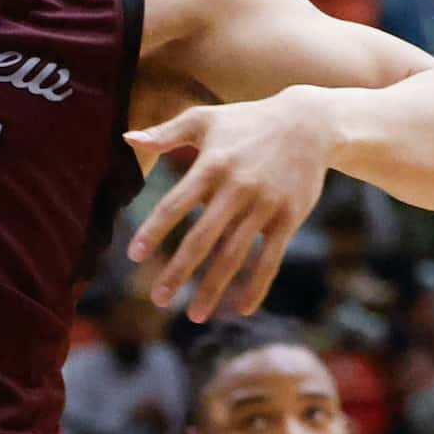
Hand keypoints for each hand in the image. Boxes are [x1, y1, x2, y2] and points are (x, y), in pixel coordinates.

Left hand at [124, 89, 333, 321]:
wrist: (307, 124)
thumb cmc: (246, 120)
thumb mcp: (203, 119)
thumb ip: (164, 132)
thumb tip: (126, 139)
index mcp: (210, 165)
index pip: (175, 204)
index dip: (154, 231)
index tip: (134, 256)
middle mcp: (236, 188)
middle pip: (202, 238)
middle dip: (178, 271)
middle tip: (157, 298)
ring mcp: (264, 206)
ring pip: (234, 255)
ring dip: (213, 287)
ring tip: (194, 314)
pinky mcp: (288, 218)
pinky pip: (269, 259)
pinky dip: (256, 286)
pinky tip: (240, 309)